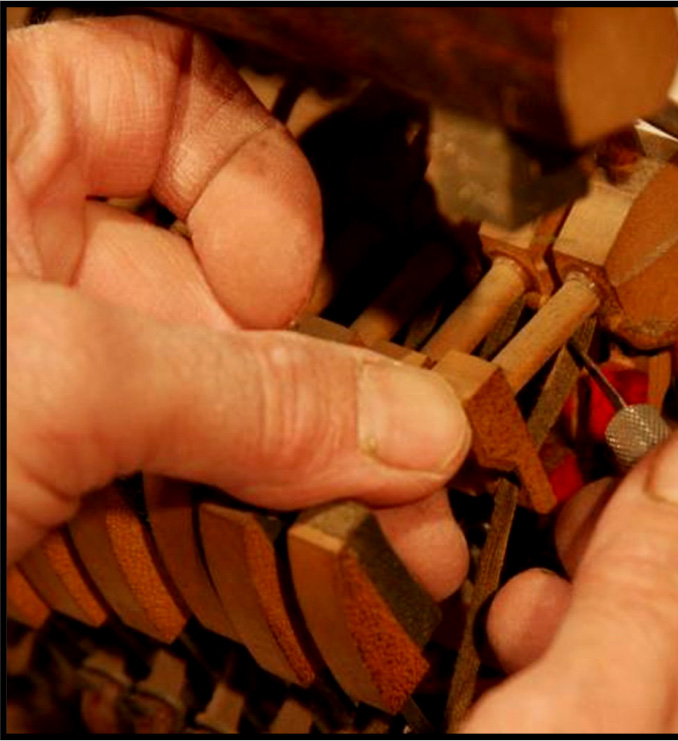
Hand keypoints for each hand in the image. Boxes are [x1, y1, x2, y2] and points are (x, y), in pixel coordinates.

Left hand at [5, 16, 469, 599]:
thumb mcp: (52, 378)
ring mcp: (34, 366)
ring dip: (314, 467)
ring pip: (212, 392)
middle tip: (406, 450)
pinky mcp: (44, 468)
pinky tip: (325, 560)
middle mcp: (22, 250)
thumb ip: (242, 400)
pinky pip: (178, 473)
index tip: (281, 283)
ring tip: (400, 531)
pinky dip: (254, 519)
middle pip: (218, 274)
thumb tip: (410, 430)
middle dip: (324, 373)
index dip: (248, 174)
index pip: (161, 88)